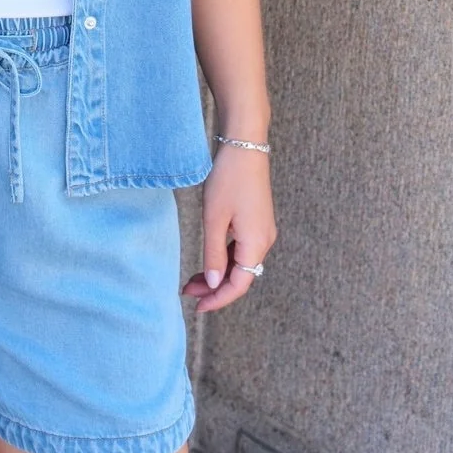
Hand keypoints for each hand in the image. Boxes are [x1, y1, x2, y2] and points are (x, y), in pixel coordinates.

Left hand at [181, 142, 276, 313]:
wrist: (244, 146)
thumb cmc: (228, 179)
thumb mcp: (214, 219)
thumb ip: (214, 254)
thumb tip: (215, 284)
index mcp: (256, 243)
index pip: (239, 284)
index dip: (219, 299)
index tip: (197, 307)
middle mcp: (264, 240)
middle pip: (241, 276)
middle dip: (215, 288)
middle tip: (188, 292)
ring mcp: (262, 230)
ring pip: (241, 263)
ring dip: (218, 273)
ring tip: (193, 279)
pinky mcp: (257, 220)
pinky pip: (242, 248)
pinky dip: (225, 257)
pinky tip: (209, 258)